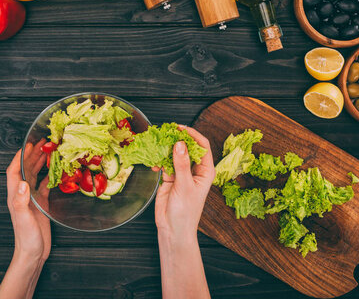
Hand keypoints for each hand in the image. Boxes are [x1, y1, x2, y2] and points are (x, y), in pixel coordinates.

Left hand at [6, 141, 50, 261]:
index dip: (19, 157)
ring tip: (47, 152)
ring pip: (34, 176)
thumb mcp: (24, 219)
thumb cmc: (26, 239)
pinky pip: (44, 186)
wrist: (33, 253)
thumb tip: (22, 183)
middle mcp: (22, 195)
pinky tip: (55, 171)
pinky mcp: (41, 204)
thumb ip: (21, 201)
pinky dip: (48, 177)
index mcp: (16, 196)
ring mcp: (32, 199)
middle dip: (31, 155)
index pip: (13, 171)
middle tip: (41, 144)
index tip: (27, 146)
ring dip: (39, 163)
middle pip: (25, 170)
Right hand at [153, 125, 214, 241]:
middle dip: (176, 140)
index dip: (192, 135)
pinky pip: (164, 163)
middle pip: (187, 147)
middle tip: (164, 134)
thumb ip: (182, 164)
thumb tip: (180, 144)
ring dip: (165, 149)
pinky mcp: (169, 177)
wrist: (173, 229)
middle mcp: (195, 170)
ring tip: (155, 146)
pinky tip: (153, 164)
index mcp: (205, 171)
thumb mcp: (184, 186)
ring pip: (174, 154)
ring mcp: (182, 173)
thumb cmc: (185, 212)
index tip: (180, 128)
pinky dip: (158, 161)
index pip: (202, 146)